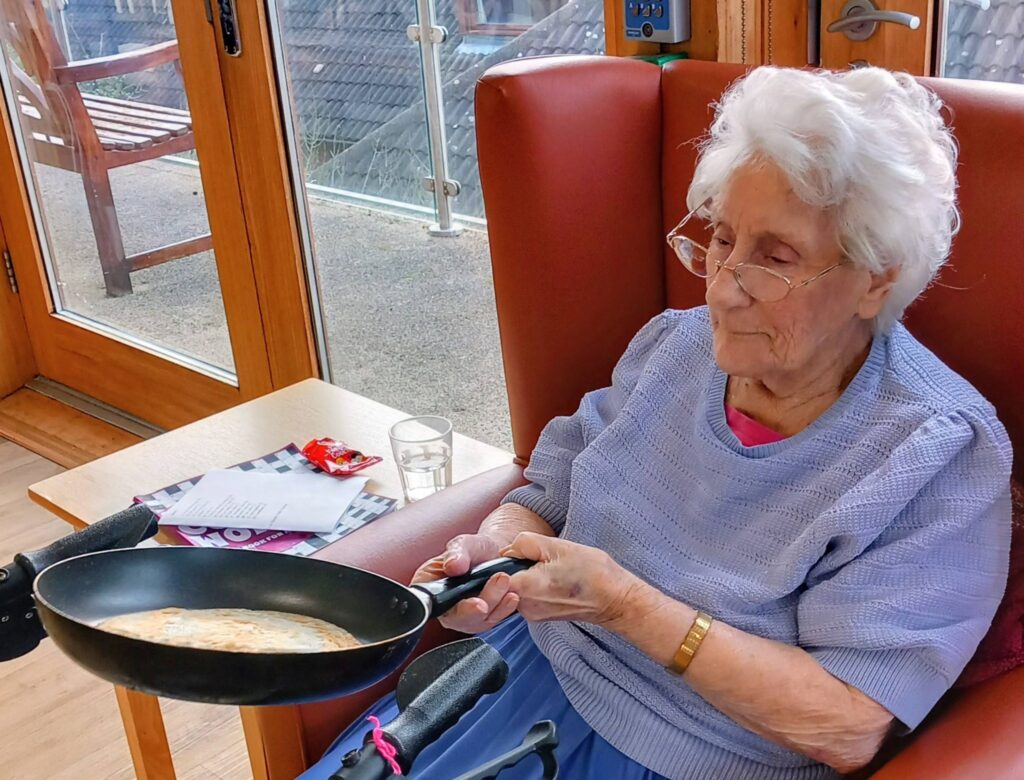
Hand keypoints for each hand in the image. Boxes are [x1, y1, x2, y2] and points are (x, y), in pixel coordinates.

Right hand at [411, 533, 520, 633]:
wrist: (495, 555)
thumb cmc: (475, 549)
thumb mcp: (465, 543)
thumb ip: (457, 552)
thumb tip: (453, 565)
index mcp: (429, 584)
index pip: (427, 602)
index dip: (442, 606)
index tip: (463, 602)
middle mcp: (444, 604)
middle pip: (454, 617)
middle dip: (473, 609)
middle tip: (486, 597)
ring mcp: (463, 615)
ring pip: (476, 620)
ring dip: (493, 603)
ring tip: (504, 580)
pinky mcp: (482, 619)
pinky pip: (492, 620)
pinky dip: (503, 609)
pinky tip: (512, 596)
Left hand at [501, 533, 641, 624]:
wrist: (615, 599)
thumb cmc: (592, 572)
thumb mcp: (557, 545)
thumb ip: (524, 543)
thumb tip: (507, 550)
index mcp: (523, 588)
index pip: (492, 575)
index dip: (503, 559)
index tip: (520, 553)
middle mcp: (523, 607)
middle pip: (503, 580)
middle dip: (516, 565)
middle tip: (541, 558)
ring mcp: (532, 614)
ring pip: (516, 587)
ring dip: (527, 574)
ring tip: (552, 568)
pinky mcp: (540, 616)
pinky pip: (526, 595)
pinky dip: (535, 584)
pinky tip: (554, 578)